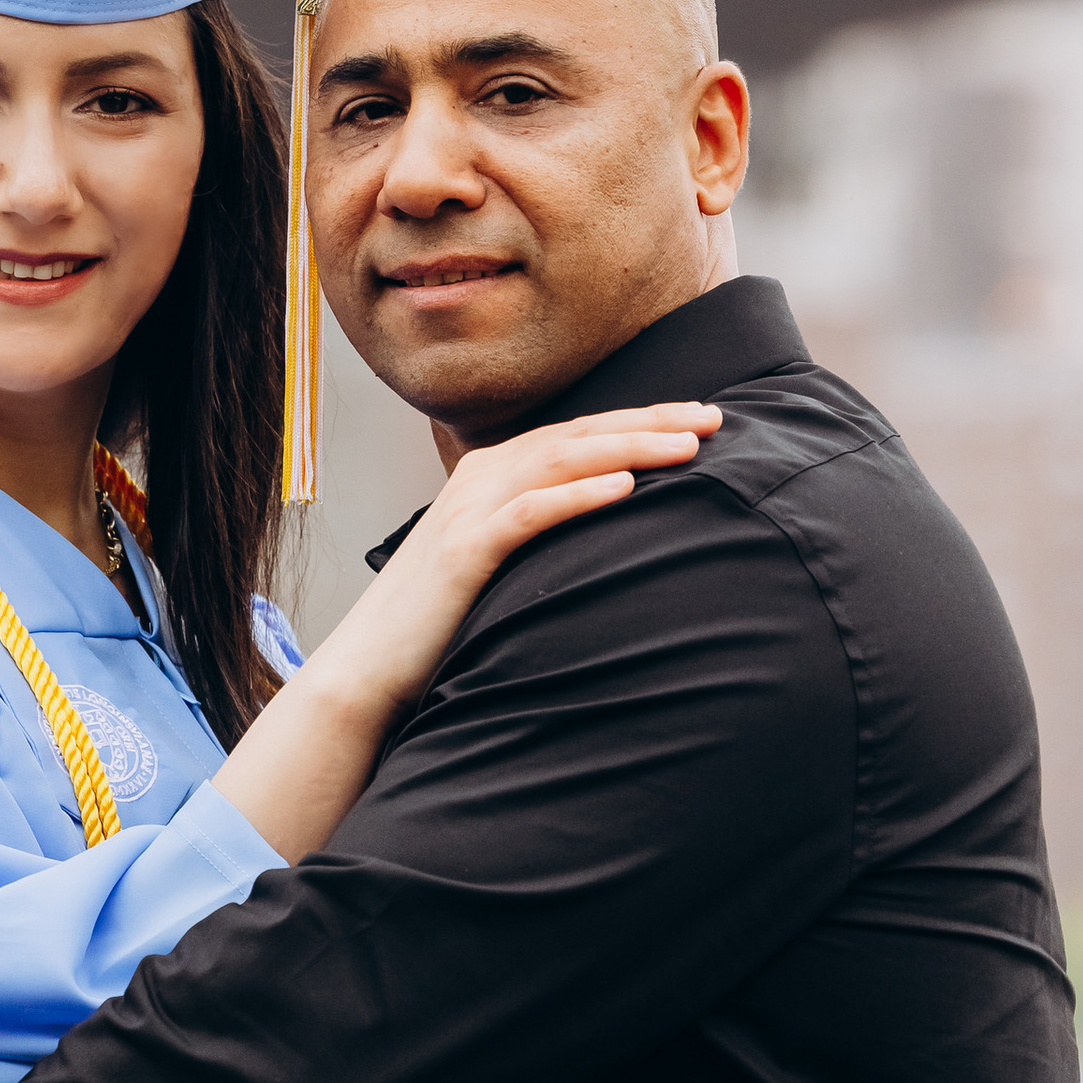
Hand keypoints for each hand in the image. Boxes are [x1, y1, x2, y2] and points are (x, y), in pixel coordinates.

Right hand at [341, 401, 721, 716]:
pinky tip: (622, 488)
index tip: (698, 418)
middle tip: (711, 419)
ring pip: (559, 461)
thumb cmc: (443, 618)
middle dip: (649, 423)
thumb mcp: (494, 557)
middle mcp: (480, 478)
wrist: (371, 665)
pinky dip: (578, 495)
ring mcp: (469, 510)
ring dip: (628, 448)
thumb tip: (606, 523)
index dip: (639, 421)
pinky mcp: (464, 550)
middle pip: (577, 436)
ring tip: (685, 447)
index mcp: (490, 473)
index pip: (577, 433)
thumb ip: (535, 528)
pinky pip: (530, 513)